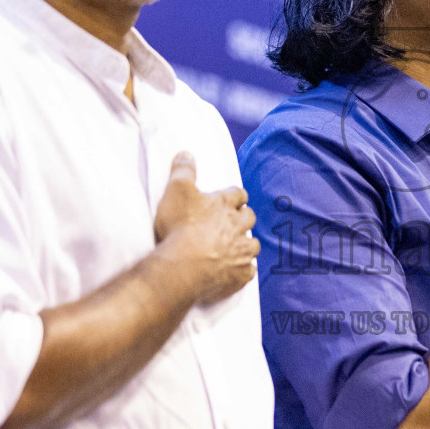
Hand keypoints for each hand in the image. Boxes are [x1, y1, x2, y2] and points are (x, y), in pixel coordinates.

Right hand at [153, 152, 259, 304]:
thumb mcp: (176, 190)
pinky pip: (249, 271)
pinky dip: (244, 271)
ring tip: (237, 248)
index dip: (235, 197)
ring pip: (253, 245)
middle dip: (244, 219)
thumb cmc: (179, 227)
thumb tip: (186, 153)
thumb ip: (182, 170)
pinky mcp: (239, 275)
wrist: (183, 266)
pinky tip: (236, 272)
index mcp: (224, 205)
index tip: (233, 199)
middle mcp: (237, 226)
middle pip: (249, 218)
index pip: (237, 194)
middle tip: (234, 223)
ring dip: (247, 245)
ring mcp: (241, 252)